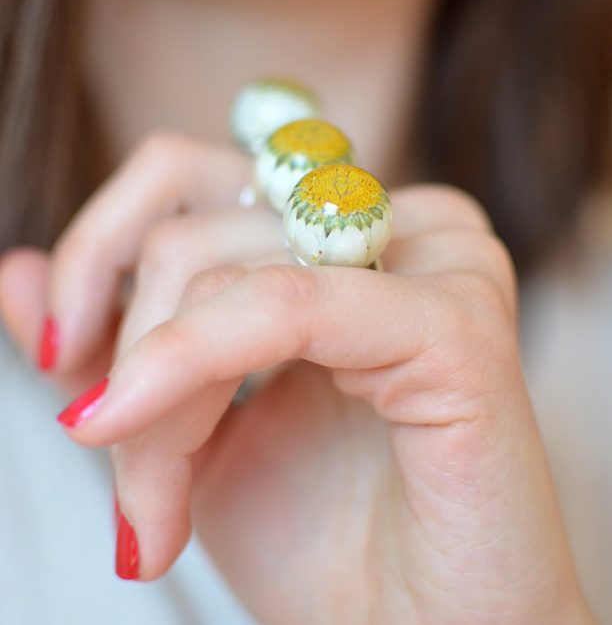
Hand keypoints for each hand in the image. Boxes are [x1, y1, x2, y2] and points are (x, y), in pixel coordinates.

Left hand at [0, 133, 593, 623]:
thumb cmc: (324, 542)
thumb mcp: (186, 430)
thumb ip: (113, 342)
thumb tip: (18, 267)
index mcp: (344, 238)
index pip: (189, 177)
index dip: (102, 256)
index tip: (60, 363)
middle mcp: (398, 226)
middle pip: (196, 228)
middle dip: (132, 354)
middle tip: (129, 486)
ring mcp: (439, 262)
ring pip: (228, 268)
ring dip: (161, 396)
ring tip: (157, 517)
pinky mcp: (459, 322)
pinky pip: (290, 304)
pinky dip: (199, 368)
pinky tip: (161, 486)